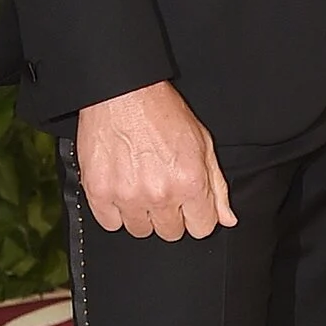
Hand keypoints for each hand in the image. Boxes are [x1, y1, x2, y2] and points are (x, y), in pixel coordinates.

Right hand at [75, 81, 235, 240]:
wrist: (121, 92)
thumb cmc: (163, 112)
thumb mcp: (203, 143)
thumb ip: (217, 186)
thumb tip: (227, 219)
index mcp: (190, 183)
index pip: (201, 229)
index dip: (197, 215)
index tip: (188, 204)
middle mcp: (160, 194)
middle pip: (170, 233)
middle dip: (170, 215)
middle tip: (162, 188)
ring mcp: (127, 196)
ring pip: (140, 230)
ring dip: (142, 214)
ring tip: (140, 186)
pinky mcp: (99, 192)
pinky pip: (110, 223)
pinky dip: (114, 211)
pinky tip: (120, 189)